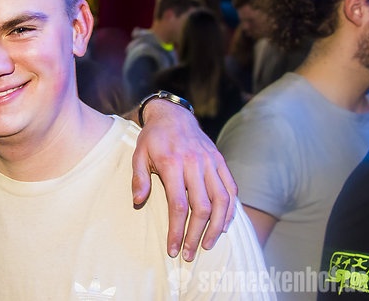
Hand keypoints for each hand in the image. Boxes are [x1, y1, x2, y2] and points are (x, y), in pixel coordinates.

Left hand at [131, 98, 236, 260]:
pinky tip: (224, 225)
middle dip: (195, 235)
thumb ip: (138, 178)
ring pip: (221, 201)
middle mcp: (195, 164)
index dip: (176, 230)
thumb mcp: (138, 154)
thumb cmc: (153, 139)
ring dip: (217, 227)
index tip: (173, 249)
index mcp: (173, 163)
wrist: (173, 115)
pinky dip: (231, 209)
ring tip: (207, 245)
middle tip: (189, 253)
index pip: (178, 205)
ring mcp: (210, 162)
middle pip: (202, 207)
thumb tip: (138, 201)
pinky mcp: (220, 161)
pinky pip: (231, 189)